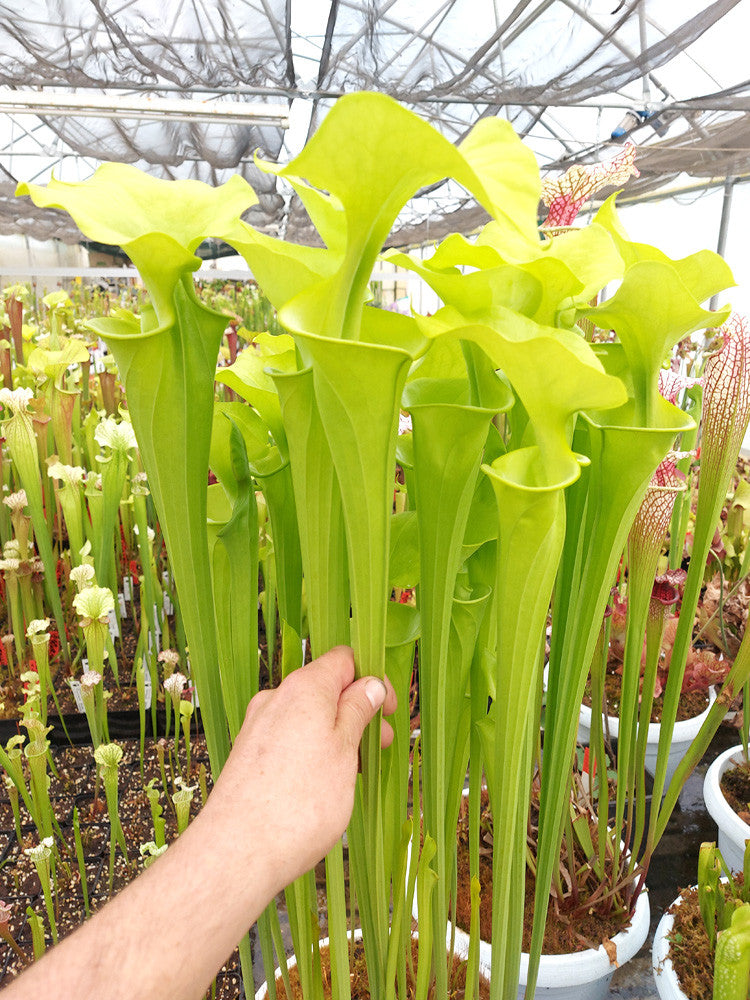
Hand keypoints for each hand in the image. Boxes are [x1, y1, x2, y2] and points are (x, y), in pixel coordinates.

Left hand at [203, 646, 396, 892]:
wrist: (238, 851)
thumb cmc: (300, 801)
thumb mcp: (345, 750)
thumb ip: (357, 711)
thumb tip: (369, 684)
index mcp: (304, 687)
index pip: (343, 659)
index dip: (371, 678)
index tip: (387, 710)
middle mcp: (276, 699)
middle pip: (325, 689)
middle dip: (357, 711)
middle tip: (381, 745)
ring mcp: (258, 727)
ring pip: (307, 717)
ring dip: (336, 734)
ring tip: (354, 771)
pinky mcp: (248, 755)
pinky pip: (288, 739)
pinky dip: (312, 750)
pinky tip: (322, 783)